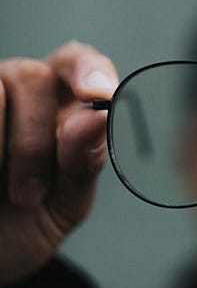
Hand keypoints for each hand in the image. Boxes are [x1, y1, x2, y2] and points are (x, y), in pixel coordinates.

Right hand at [0, 41, 117, 284]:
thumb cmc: (25, 226)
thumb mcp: (65, 203)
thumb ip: (84, 160)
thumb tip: (96, 116)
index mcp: (57, 104)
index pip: (75, 61)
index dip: (87, 69)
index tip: (97, 95)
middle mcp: (13, 91)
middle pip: (32, 76)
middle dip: (35, 138)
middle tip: (30, 194)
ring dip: (6, 148)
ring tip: (6, 196)